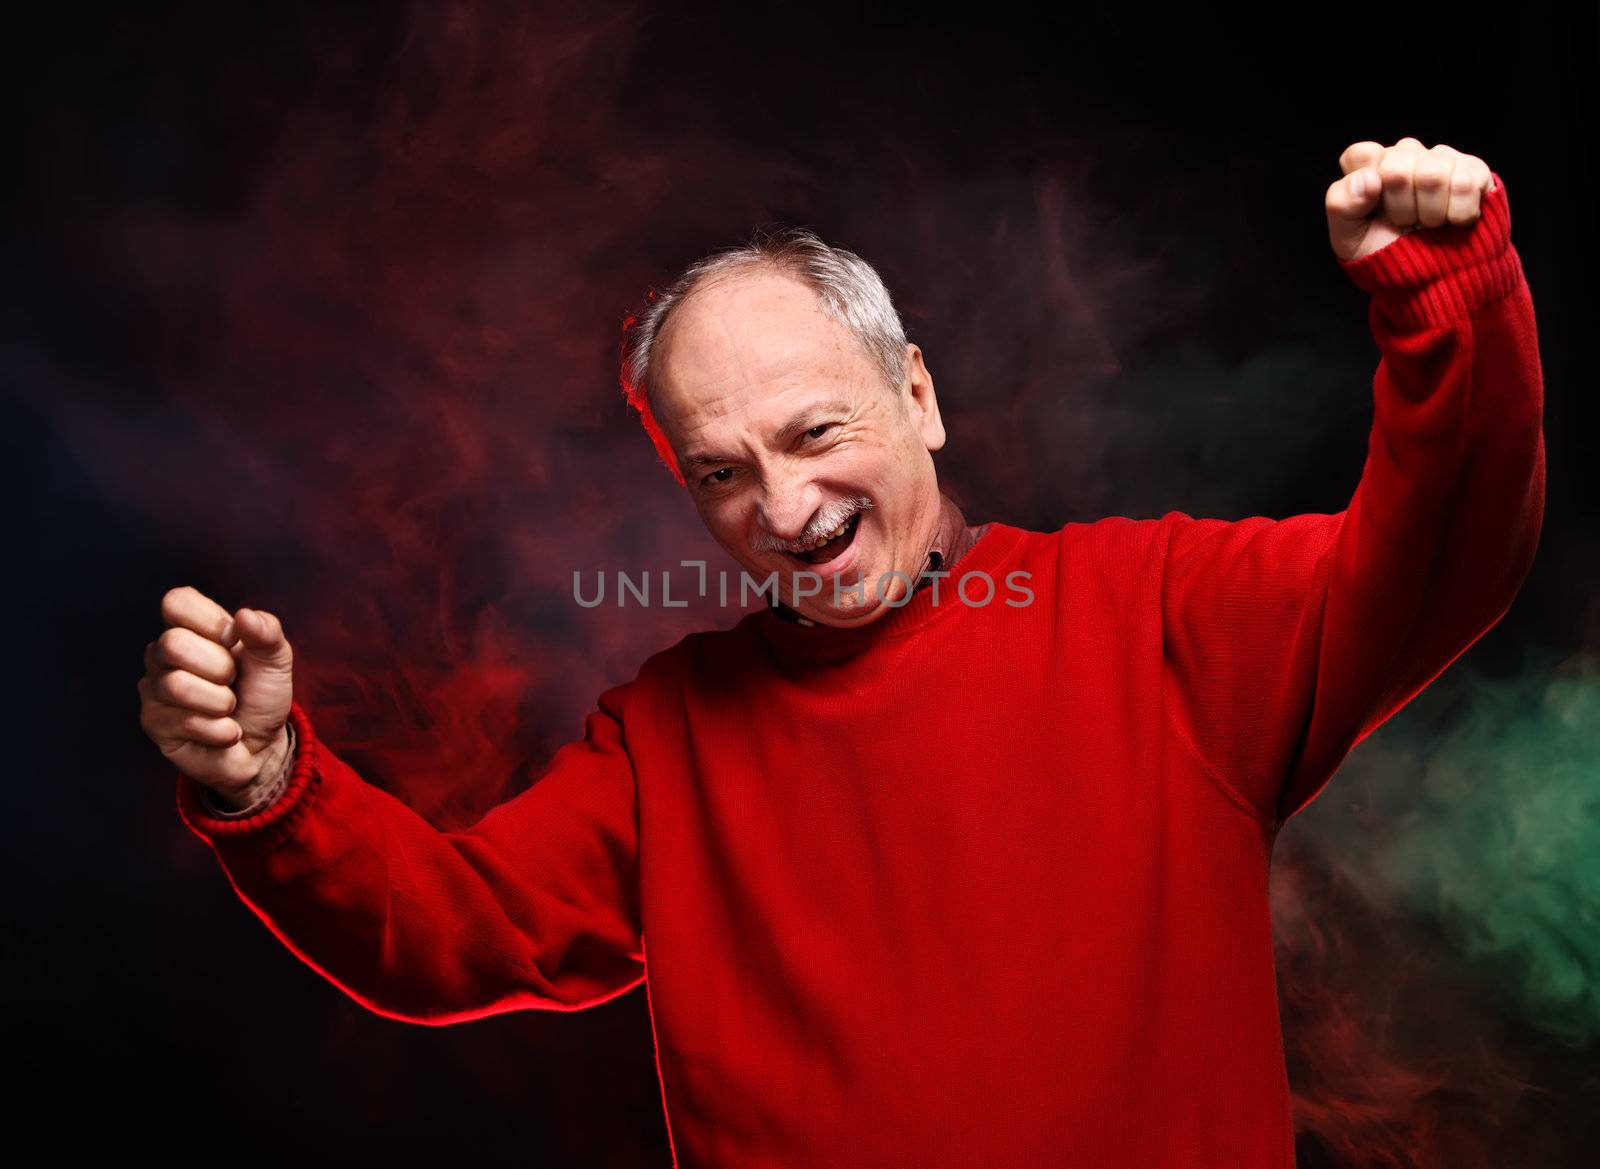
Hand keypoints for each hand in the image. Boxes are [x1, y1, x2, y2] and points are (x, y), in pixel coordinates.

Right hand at [138, 585, 294, 801]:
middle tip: (232, 682)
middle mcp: (163, 654)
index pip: (176, 602)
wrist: (263, 745)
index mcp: (191, 628)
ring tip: (229, 708)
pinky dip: (220, 729)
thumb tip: (244, 616)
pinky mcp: (153, 723)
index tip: (233, 642)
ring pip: (177, 685)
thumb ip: (267, 632)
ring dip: (221, 702)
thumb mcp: (276, 659)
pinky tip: (225, 731)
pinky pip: (185, 721)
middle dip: (220, 668)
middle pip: (173, 644)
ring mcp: (154, 688)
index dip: (210, 622)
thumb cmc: (262, 695)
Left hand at [1325, 136, 1496, 262]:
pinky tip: (1453, 221)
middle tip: (1404, 224)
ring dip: (1430, 214)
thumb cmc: (1385, 254)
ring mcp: (1441, 159)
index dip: (1366, 188)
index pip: (1361, 154)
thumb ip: (1342, 205)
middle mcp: (1405, 154)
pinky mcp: (1474, 170)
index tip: (1373, 210)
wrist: (1431, 279)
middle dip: (1400, 209)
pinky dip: (1458, 215)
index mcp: (1370, 166)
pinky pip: (1466, 184)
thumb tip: (1368, 178)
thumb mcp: (1349, 239)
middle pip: (1397, 170)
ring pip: (1433, 176)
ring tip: (1429, 224)